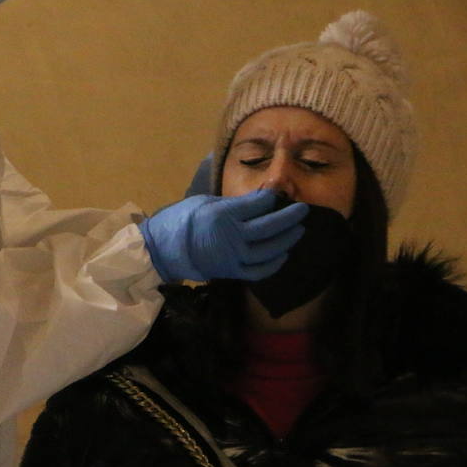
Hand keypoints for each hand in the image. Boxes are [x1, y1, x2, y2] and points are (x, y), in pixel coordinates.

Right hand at [140, 190, 307, 283]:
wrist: (162, 250)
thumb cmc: (180, 219)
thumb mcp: (205, 202)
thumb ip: (233, 202)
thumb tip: (258, 199)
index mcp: (223, 214)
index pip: (257, 205)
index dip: (272, 198)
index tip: (279, 194)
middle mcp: (232, 236)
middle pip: (269, 227)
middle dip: (289, 217)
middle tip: (304, 210)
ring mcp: (232, 257)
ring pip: (268, 250)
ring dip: (286, 241)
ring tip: (298, 231)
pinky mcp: (231, 272)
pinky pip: (258, 271)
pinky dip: (274, 264)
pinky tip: (283, 254)